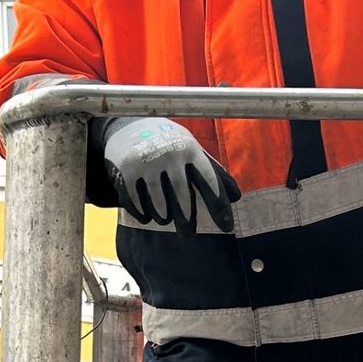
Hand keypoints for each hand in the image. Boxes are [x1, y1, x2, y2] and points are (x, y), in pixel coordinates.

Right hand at [100, 117, 240, 235]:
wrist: (126, 127)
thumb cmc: (168, 144)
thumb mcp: (192, 150)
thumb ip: (214, 172)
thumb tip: (236, 197)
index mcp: (189, 149)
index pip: (209, 181)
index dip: (219, 206)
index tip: (226, 226)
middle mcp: (168, 155)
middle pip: (183, 199)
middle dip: (187, 221)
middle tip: (188, 234)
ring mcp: (146, 164)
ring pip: (159, 207)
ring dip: (163, 217)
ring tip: (164, 217)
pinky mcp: (125, 174)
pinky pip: (138, 206)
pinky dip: (143, 215)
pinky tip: (147, 214)